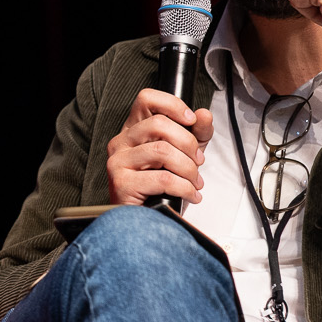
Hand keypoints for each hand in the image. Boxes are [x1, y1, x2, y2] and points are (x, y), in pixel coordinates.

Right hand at [106, 88, 213, 204]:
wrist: (146, 221)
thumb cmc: (161, 188)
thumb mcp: (185, 154)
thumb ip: (196, 133)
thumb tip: (204, 115)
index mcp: (134, 130)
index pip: (147, 99)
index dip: (173, 105)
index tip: (191, 121)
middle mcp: (121, 141)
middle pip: (159, 124)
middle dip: (189, 144)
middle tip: (198, 161)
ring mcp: (118, 161)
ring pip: (162, 151)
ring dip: (188, 169)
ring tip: (194, 182)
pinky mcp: (121, 183)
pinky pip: (162, 178)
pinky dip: (184, 187)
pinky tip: (190, 195)